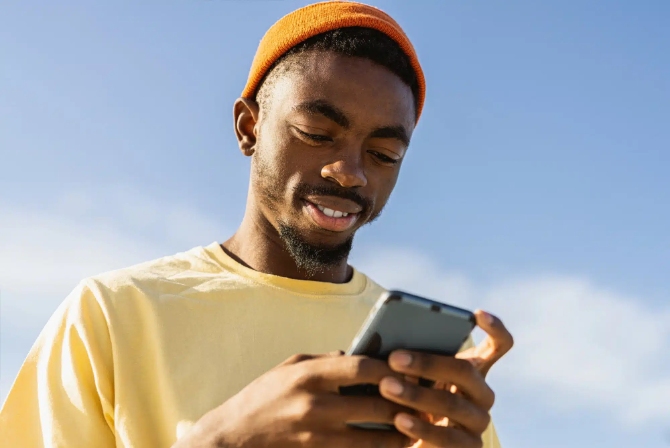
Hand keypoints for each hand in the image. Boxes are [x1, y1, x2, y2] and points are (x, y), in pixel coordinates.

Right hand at [173, 352, 412, 447]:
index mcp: (309, 375)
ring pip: (373, 440)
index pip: (362, 368)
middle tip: (426, 401)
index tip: (409, 369)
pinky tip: (394, 446)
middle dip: (405, 405)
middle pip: (375, 406)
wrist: (233, 438)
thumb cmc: (264, 396)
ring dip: (400, 435)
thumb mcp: (291, 367)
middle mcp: (315, 406)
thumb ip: (327, 361)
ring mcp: (316, 436)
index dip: (391, 369)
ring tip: (418, 428)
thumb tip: (361, 356)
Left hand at [379, 311, 512, 446]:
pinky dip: (421, 428)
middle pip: (464, 372)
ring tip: (386, 387)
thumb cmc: (410, 399)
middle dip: (427, 363)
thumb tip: (389, 346)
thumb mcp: (411, 377)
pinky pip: (448, 439)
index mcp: (474, 369)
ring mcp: (478, 422)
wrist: (414, 444)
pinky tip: (399, 420)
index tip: (477, 313)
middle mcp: (482, 394)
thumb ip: (411, 360)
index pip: (499, 345)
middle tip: (393, 357)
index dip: (494, 328)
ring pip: (453, 404)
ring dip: (416, 395)